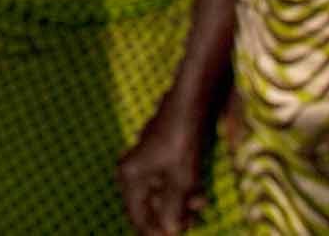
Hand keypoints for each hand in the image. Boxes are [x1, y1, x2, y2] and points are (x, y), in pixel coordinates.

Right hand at [117, 107, 205, 235]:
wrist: (189, 106)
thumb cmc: (181, 143)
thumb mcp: (181, 182)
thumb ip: (173, 211)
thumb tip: (170, 233)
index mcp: (130, 177)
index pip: (137, 216)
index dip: (154, 232)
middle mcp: (133, 170)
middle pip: (149, 206)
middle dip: (171, 217)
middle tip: (190, 225)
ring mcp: (146, 162)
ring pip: (161, 194)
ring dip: (180, 204)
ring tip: (198, 207)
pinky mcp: (160, 155)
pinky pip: (168, 181)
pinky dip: (182, 190)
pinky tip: (199, 195)